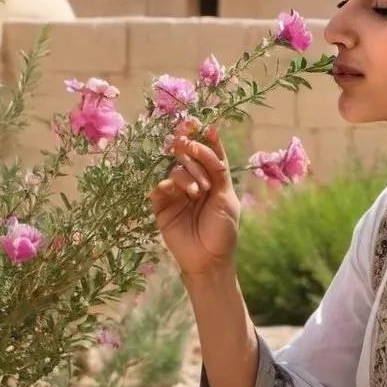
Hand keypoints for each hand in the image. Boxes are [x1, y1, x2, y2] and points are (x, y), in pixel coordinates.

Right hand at [150, 127, 240, 279]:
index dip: (206, 140)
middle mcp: (194, 183)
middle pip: (190, 157)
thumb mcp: (226, 198)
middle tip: (191, 148)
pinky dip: (169, 185)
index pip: (209, 155)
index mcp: (213, 180)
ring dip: (188, 175)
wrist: (209, 260)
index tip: (205, 126)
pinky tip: (177, 191)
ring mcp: (177, 194)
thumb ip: (218, 170)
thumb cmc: (223, 231)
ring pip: (176, 170)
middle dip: (193, 152)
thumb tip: (210, 139)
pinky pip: (160, 188)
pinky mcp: (162, 206)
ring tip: (198, 192)